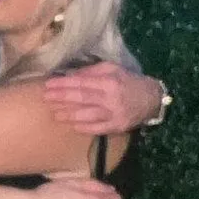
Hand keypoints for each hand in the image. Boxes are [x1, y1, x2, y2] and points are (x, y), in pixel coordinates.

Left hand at [43, 63, 164, 133]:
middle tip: (46, 98)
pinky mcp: (118, 127)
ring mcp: (115, 114)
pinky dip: (85, 128)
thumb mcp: (113, 69)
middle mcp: (111, 98)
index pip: (82, 83)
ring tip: (55, 114)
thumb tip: (71, 75)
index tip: (49, 84)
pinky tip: (72, 126)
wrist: (152, 99)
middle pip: (82, 98)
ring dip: (70, 114)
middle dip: (62, 98)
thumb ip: (92, 72)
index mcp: (110, 81)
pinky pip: (98, 129)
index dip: (63, 84)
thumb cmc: (129, 81)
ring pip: (88, 115)